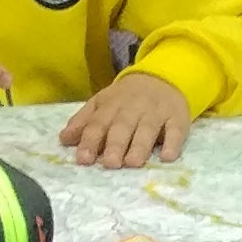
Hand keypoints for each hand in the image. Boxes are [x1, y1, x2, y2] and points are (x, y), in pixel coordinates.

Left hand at [61, 67, 191, 166]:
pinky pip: (176, 131)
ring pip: (147, 129)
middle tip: (110, 163)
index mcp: (112, 105)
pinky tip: (167, 156)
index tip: (83, 158)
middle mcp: (133, 108)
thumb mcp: (103, 103)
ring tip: (133, 163)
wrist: (162, 77)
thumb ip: (84, 121)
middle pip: (122, 126)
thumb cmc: (128, 98)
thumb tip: (64, 139)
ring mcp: (156, 113)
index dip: (90, 140)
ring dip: (140, 146)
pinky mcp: (177, 118)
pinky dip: (172, 143)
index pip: (98, 123)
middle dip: (115, 144)